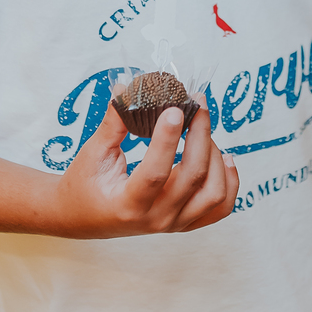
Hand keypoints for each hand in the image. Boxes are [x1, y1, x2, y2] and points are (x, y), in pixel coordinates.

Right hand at [57, 103, 236, 237]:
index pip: (155, 173)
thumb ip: (114, 121)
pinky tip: (225, 156)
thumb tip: (129, 87)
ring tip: (202, 130)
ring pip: (214, 193)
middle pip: (193, 177)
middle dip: (200, 135)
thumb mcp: (93, 152)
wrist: (81, 217)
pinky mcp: (184, 222)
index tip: (175, 108)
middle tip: (197, 104)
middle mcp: (155, 219)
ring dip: (216, 156)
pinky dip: (230, 181)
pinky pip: (220, 207)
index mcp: (128, 204)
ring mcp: (173, 224)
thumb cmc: (83, 185)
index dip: (167, 139)